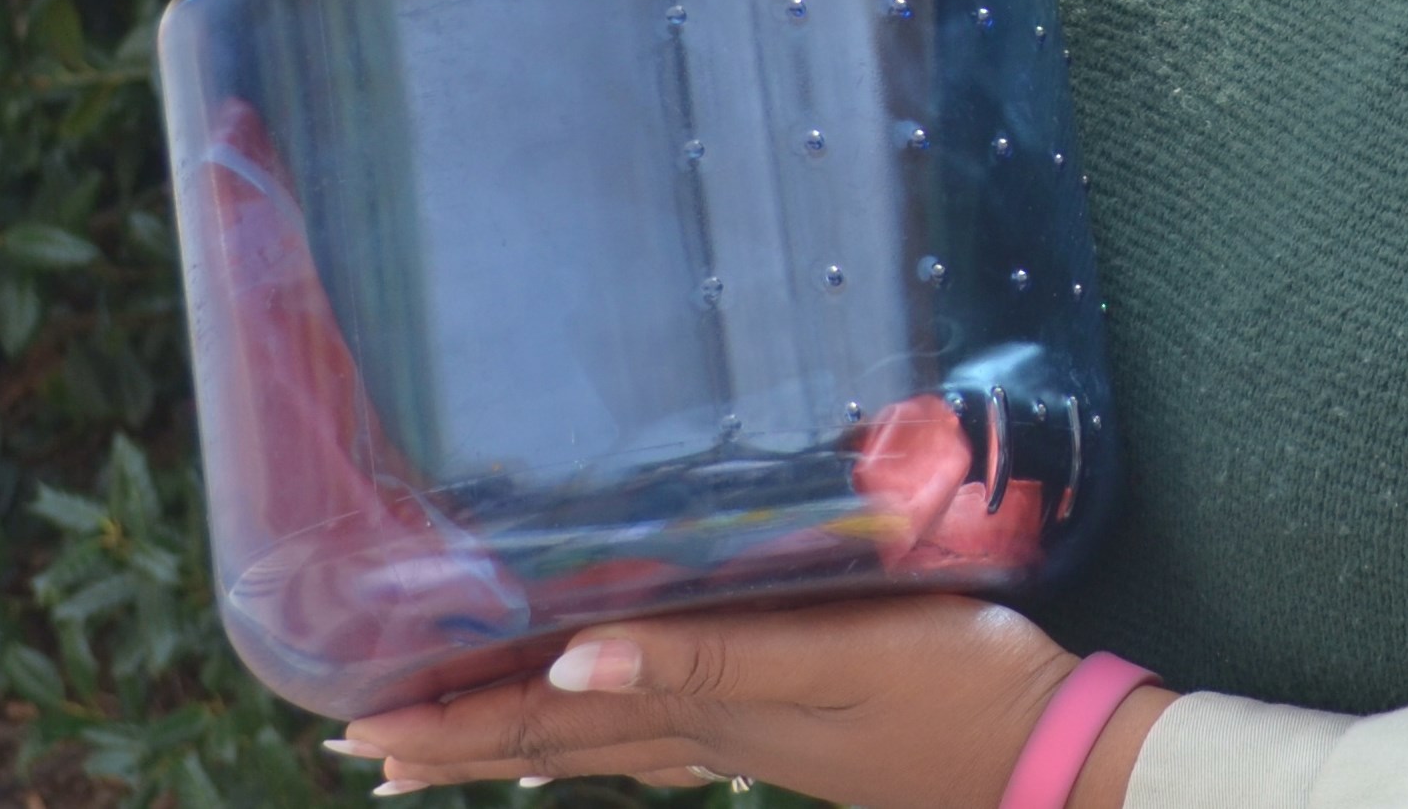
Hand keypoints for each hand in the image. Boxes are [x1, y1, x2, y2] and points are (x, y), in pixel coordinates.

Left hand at [336, 596, 1170, 808]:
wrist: (1049, 750)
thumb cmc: (956, 686)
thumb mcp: (839, 656)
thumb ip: (711, 657)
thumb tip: (571, 667)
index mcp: (711, 711)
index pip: (555, 717)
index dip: (458, 717)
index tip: (361, 723)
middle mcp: (716, 735)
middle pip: (559, 742)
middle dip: (456, 738)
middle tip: (357, 743)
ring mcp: (755, 743)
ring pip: (601, 746)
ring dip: (511, 743)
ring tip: (438, 749)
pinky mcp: (795, 735)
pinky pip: (661, 741)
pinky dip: (601, 740)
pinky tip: (596, 736)